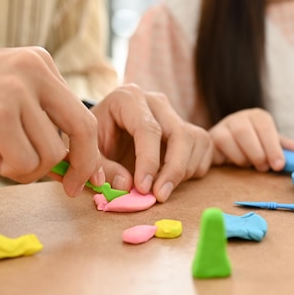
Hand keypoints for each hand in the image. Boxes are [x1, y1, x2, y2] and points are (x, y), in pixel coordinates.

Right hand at [0, 48, 105, 196]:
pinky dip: (8, 169)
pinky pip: (24, 163)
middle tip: (70, 188)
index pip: (82, 114)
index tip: (81, 176)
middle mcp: (33, 70)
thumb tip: (76, 167)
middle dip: (82, 166)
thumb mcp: (7, 96)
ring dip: (27, 167)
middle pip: (83, 129)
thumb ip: (41, 122)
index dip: (87, 152)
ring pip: (51, 154)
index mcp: (40, 62)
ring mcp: (15, 91)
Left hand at [91, 84, 212, 201]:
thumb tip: (126, 185)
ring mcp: (175, 114)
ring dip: (184, 172)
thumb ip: (102, 169)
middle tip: (160, 196)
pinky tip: (172, 180)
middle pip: (179, 134)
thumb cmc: (97, 142)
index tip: (143, 188)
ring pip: (196, 141)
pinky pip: (204, 149)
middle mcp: (156, 101)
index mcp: (128, 98)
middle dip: (173, 169)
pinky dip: (194, 169)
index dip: (148, 161)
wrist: (107, 135)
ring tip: (161, 189)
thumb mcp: (89, 153)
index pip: (147, 129)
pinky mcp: (188, 128)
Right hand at [209, 108, 293, 171]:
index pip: (265, 126)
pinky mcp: (210, 139)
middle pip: (244, 132)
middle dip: (256, 153)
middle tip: (263, 168)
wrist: (228, 146)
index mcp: (257, 116)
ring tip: (248, 164)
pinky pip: (217, 150)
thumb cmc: (254, 146)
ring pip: (228, 140)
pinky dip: (228, 160)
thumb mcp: (270, 145)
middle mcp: (238, 118)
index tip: (279, 165)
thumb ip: (283, 147)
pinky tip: (234, 163)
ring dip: (242, 158)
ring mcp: (222, 127)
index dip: (272, 146)